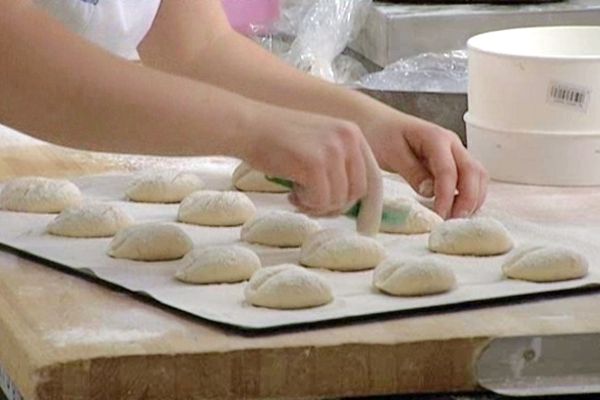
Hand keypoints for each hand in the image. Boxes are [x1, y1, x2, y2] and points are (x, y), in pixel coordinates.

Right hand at [241, 106, 376, 215]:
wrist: (247, 127)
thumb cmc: (277, 139)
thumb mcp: (318, 143)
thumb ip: (338, 164)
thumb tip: (351, 201)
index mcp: (353, 133)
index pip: (371, 177)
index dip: (360, 201)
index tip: (346, 215)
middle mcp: (349, 138)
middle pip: (357, 191)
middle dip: (333, 204)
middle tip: (309, 201)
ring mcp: (333, 150)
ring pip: (338, 200)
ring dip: (316, 205)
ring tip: (296, 195)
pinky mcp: (315, 163)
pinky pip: (320, 200)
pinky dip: (305, 204)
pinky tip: (290, 192)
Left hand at [365, 112, 487, 218]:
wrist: (377, 121)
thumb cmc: (381, 135)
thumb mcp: (390, 153)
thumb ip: (412, 171)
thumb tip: (431, 192)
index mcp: (435, 137)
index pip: (449, 170)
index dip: (447, 196)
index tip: (440, 216)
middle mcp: (451, 143)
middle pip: (473, 172)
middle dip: (468, 200)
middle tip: (454, 222)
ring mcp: (455, 151)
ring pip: (477, 176)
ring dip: (473, 198)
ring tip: (457, 219)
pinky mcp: (453, 161)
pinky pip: (470, 179)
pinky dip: (470, 195)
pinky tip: (458, 210)